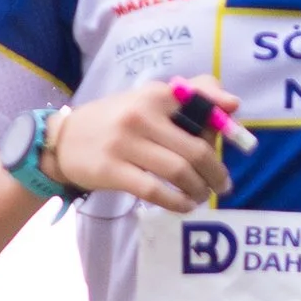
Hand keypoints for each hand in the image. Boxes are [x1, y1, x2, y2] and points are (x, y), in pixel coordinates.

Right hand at [48, 81, 231, 209]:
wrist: (63, 140)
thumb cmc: (115, 120)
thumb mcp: (146, 99)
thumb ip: (189, 98)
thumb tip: (234, 105)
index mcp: (154, 95)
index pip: (201, 104)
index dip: (224, 127)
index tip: (238, 144)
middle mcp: (141, 116)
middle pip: (195, 149)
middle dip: (216, 172)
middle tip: (222, 185)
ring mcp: (125, 144)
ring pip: (178, 172)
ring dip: (198, 189)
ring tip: (201, 195)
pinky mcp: (112, 170)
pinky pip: (154, 191)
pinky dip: (177, 202)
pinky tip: (184, 206)